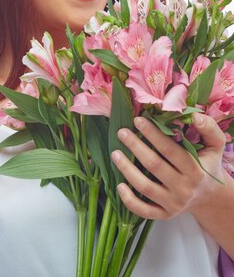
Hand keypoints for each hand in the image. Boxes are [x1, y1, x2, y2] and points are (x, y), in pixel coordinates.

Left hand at [111, 112, 226, 219]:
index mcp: (196, 170)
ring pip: (145, 187)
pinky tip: (119, 185)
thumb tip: (194, 116)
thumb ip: (209, 129)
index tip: (137, 120)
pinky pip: (143, 211)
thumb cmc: (207, 166)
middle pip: (154, 166)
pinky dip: (129, 200)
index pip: (170, 150)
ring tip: (115, 153)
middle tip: (121, 132)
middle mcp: (184, 188)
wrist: (210, 197)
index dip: (152, 134)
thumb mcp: (215, 147)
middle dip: (136, 147)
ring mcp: (173, 203)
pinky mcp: (164, 214)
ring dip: (127, 170)